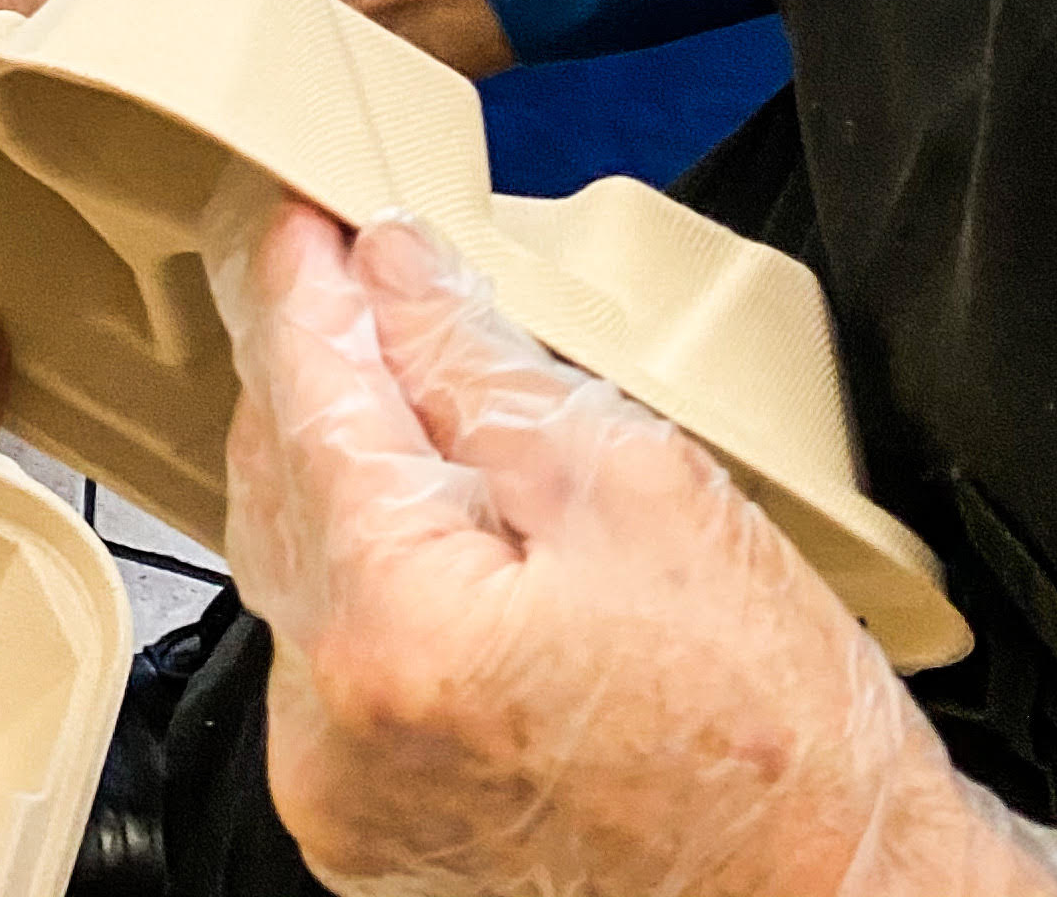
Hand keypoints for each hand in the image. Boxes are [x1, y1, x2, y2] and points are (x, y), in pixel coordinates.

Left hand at [212, 201, 1056, 896]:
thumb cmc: (776, 742)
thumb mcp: (641, 490)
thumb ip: (482, 368)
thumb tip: (396, 277)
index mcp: (391, 633)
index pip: (305, 399)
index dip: (306, 288)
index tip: (309, 222)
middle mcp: (334, 732)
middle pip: (280, 482)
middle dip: (324, 375)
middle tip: (374, 291)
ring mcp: (343, 797)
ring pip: (295, 568)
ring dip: (344, 475)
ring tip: (427, 411)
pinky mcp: (371, 836)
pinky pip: (327, 663)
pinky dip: (365, 580)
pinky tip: (442, 541)